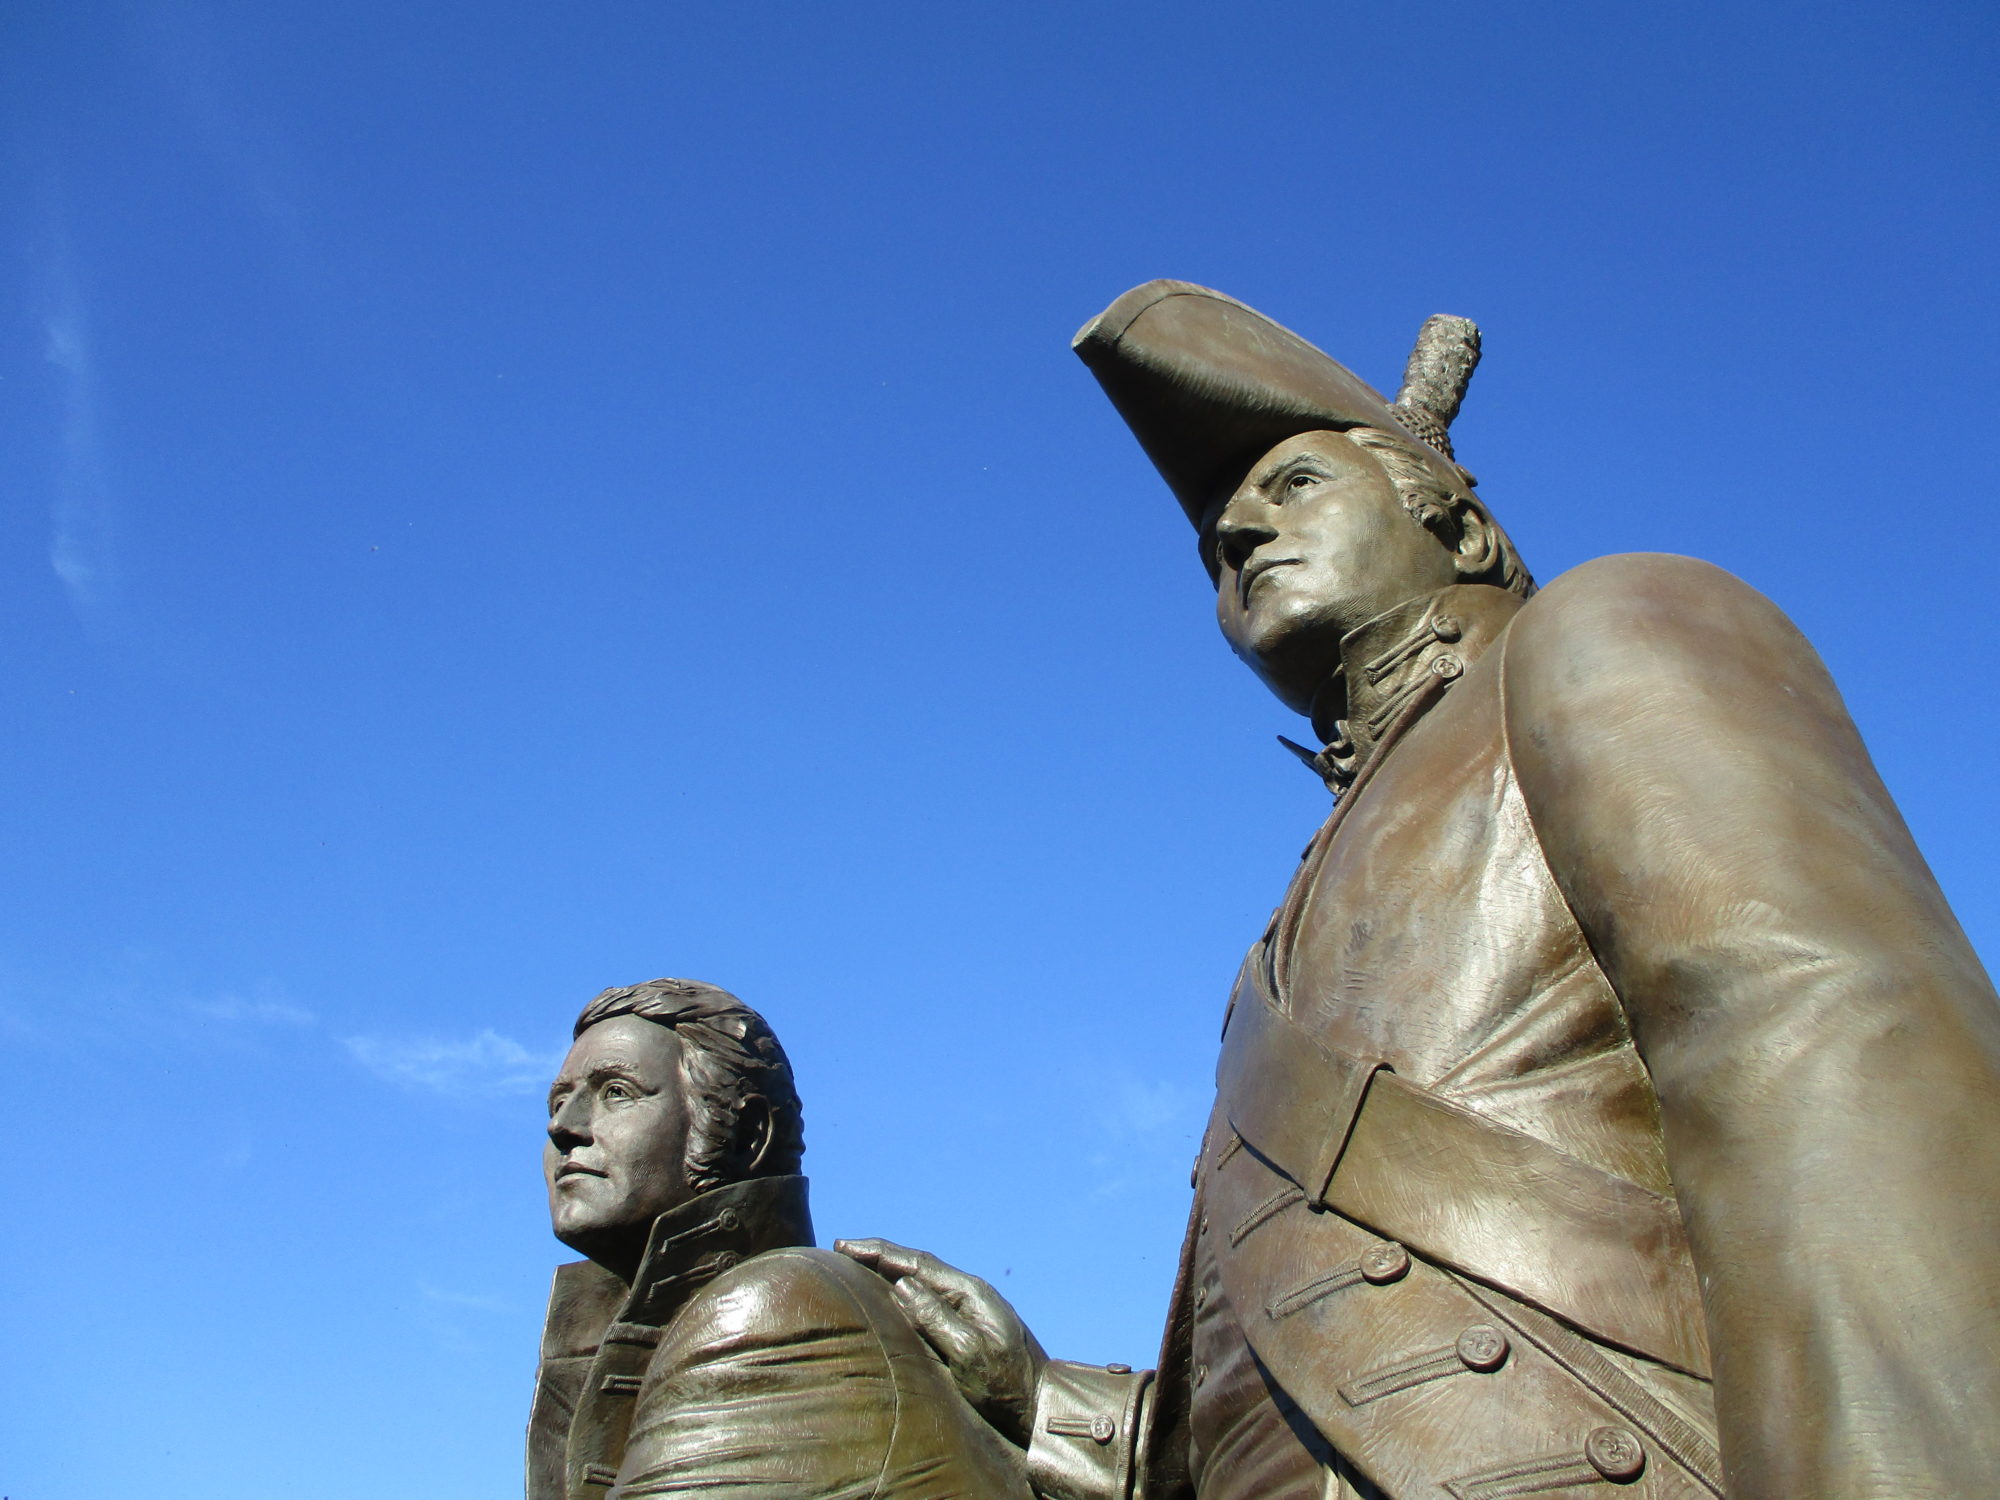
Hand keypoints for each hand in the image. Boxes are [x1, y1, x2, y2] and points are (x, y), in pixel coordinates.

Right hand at [836, 1237, 1048, 1446]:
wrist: (1041, 1405)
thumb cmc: (1007, 1385)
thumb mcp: (968, 1354)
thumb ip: (935, 1319)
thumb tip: (902, 1286)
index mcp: (969, 1293)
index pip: (916, 1264)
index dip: (878, 1253)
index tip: (844, 1246)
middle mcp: (970, 1293)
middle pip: (918, 1265)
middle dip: (881, 1256)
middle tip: (843, 1249)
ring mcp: (972, 1307)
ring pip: (925, 1278)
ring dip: (893, 1269)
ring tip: (861, 1265)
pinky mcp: (971, 1324)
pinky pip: (932, 1296)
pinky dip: (907, 1287)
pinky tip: (894, 1293)